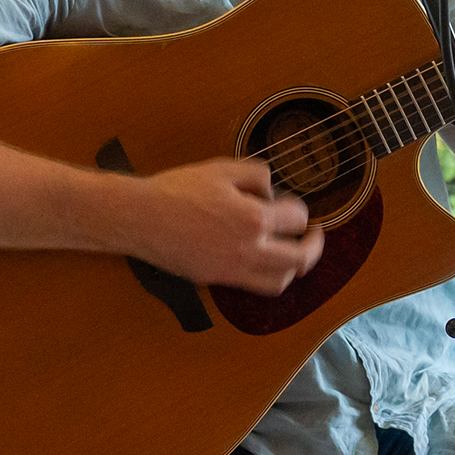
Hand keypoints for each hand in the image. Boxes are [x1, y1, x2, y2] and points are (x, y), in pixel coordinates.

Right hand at [114, 157, 323, 295]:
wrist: (140, 217)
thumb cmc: (178, 189)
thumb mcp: (221, 168)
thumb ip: (257, 175)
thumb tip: (272, 191)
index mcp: (254, 219)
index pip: (297, 218)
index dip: (298, 207)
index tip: (290, 203)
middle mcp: (249, 250)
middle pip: (299, 259)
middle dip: (314, 245)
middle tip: (314, 235)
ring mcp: (232, 270)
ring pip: (279, 281)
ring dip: (292, 267)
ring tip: (292, 252)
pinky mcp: (216, 280)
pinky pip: (253, 286)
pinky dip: (266, 276)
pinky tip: (261, 260)